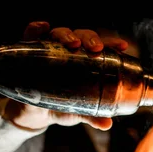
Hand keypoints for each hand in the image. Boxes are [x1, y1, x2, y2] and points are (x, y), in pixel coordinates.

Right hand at [4, 21, 129, 130]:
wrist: (33, 114)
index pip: (100, 48)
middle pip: (81, 37)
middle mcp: (68, 52)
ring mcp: (49, 51)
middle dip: (90, 39)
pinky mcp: (29, 54)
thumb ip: (92, 116)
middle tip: (96, 48)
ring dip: (67, 35)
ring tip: (73, 43)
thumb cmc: (60, 106)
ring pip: (59, 34)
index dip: (112, 44)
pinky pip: (30, 37)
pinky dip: (35, 29)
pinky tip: (42, 27)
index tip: (122, 46)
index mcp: (84, 62)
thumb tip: (107, 124)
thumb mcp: (77, 111)